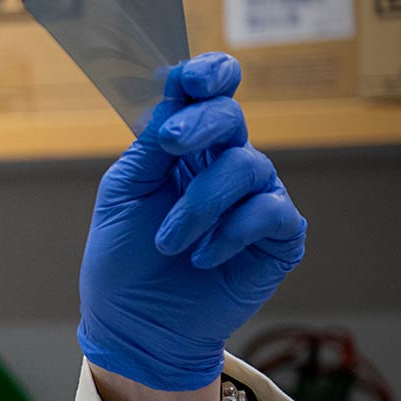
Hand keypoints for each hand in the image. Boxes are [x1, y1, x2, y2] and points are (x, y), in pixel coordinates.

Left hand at [77, 53, 306, 393]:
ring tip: (169, 243)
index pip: (209, 95)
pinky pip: (269, 212)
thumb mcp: (122, 197)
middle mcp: (224, 164)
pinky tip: (201, 258)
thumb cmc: (124, 259)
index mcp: (185, 147)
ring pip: (246, 167)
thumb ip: (146, 151)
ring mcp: (255, 197)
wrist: (136, 324)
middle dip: (202, 124)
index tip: (191, 77)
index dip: (208, 75)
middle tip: (170, 142)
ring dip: (198, 205)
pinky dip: (229, 233)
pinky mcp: (279, 235)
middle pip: (231, 118)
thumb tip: (171, 101)